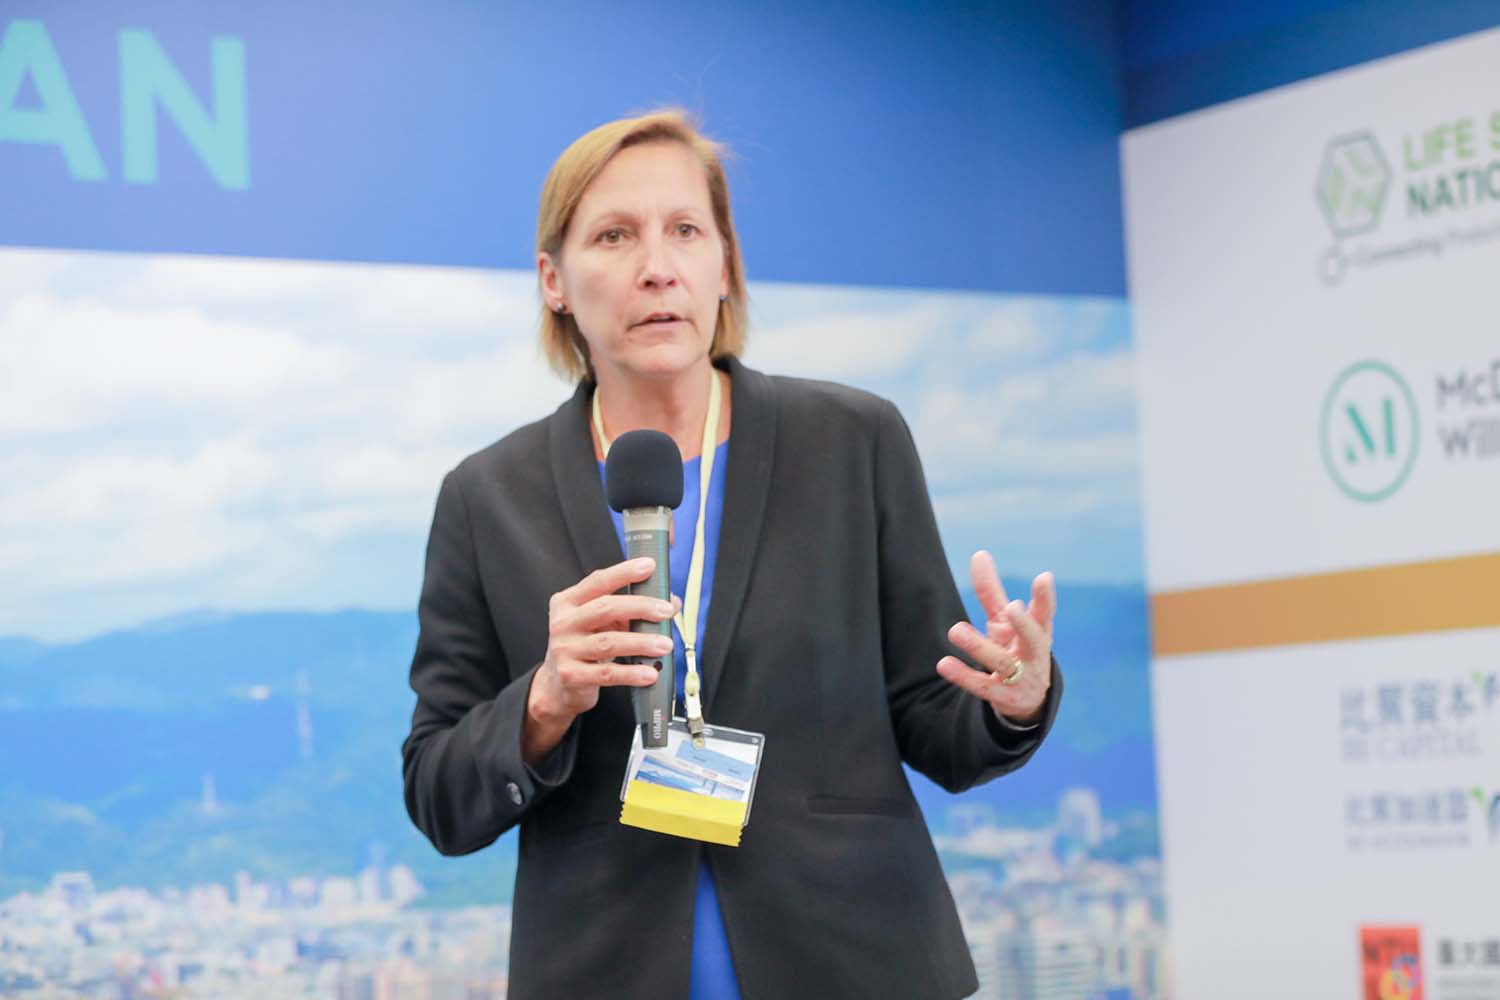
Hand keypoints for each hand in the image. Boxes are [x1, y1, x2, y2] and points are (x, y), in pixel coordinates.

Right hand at [523, 557, 676, 763]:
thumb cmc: (586, 645)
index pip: (598, 581)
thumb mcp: (605, 623)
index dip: (624, 572)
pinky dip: (631, 673)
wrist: (559, 684)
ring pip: (608, 642)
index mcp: (568, 601)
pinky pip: (606, 673)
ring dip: (641, 643)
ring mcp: (564, 649)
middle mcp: (563, 622)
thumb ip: (634, 610)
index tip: (649, 566)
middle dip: (640, 607)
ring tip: (666, 645)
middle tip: (666, 611)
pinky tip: (650, 673)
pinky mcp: (571, 675)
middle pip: (605, 608)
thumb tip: (672, 602)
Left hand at [936, 551, 1054, 725]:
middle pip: (1033, 639)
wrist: (1025, 699)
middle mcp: (1033, 654)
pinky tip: (944, 663)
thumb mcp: (1005, 622)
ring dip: (979, 646)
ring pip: (1002, 662)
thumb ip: (992, 591)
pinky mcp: (1002, 696)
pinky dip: (963, 675)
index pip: (1045, 613)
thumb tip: (979, 554)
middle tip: (1012, 607)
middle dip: (1024, 624)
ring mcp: (1020, 677)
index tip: (1044, 578)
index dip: (1045, 597)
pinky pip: (982, 686)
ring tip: (955, 629)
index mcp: (1038, 632)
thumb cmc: (1015, 648)